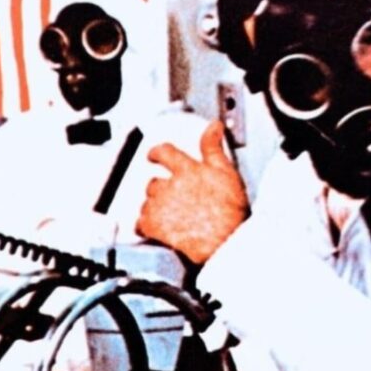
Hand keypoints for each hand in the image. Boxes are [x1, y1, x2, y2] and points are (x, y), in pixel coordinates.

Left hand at [136, 120, 248, 263]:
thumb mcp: (227, 172)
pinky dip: (146, 226)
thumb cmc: (230, 212)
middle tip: (172, 199)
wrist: (225, 242)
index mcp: (187, 170)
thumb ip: (214, 148)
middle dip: (160, 189)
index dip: (157, 152)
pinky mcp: (153, 226)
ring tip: (171, 218)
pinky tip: (158, 230)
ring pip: (147, 202)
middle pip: (154, 182)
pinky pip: (140, 223)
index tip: (154, 155)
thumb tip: (213, 127)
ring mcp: (160, 206)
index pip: (164, 152)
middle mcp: (170, 185)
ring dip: (155, 208)